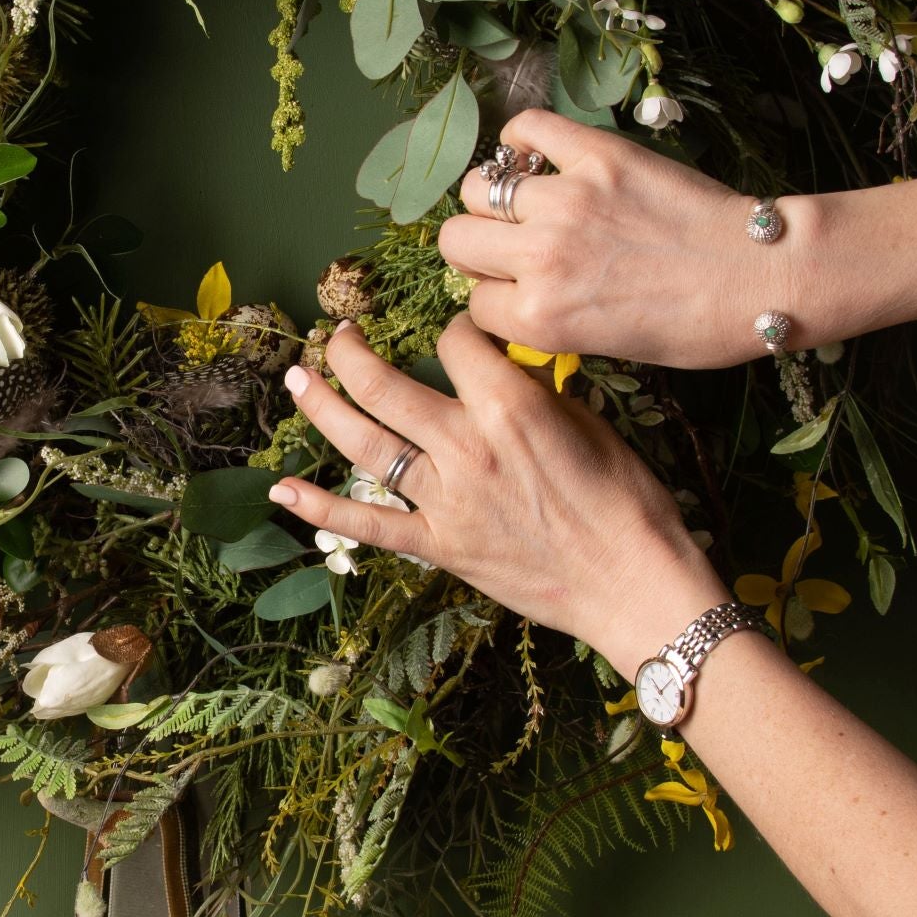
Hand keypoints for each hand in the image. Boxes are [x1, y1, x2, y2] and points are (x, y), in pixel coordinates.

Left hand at [267, 317, 724, 671]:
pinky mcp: (440, 548)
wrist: (634, 585)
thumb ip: (536, 391)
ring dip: (323, 408)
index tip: (456, 335)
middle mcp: (466, 449)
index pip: (454, 344)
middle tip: (334, 334)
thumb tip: (504, 370)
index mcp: (509, 408)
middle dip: (352, 353)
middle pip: (386, 387)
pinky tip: (282, 490)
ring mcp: (446, 501)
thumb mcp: (591, 423)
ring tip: (296, 378)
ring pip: (366, 445)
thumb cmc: (629, 502)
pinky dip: (321, 509)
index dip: (453, 331)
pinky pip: (368, 525)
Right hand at [437, 109, 916, 367]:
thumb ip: (548, 319)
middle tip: (514, 246)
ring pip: (480, 187)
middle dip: (479, 247)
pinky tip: (539, 153)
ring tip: (530, 200)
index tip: (519, 290)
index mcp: (540, 319)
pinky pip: (528, 127)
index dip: (496, 295)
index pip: (473, 300)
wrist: (758, 277)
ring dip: (497, 197)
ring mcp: (565, 201)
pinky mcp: (596, 155)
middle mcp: (540, 259)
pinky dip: (523, 137)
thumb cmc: (694, 326)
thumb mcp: (608, 349)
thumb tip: (511, 290)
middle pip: (455, 240)